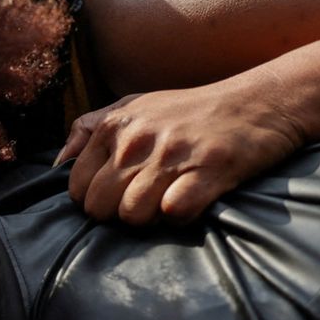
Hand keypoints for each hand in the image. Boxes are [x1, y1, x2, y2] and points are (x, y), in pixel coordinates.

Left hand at [56, 77, 305, 224]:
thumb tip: (55, 164)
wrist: (264, 100)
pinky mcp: (209, 170)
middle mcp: (138, 138)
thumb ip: (89, 129)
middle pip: (99, 208)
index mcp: (114, 125)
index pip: (76, 188)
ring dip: (151, 219)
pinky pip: (173, 214)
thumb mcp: (135, 105)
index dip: (95, 200)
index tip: (120, 194)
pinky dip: (181, 217)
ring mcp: (173, 154)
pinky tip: (193, 201)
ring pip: (132, 215)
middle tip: (147, 201)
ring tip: (170, 199)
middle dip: (119, 215)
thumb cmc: (192, 110)